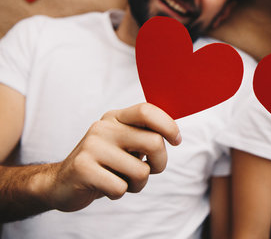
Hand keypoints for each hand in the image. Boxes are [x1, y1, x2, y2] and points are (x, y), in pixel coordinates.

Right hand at [44, 103, 180, 211]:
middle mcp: (103, 127)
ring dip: (138, 184)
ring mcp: (91, 146)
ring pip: (141, 171)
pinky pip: (120, 188)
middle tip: (150, 170)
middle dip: (160, 163)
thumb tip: (175, 134)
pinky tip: (105, 188)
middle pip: (154, 142)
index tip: (176, 140)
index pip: (147, 111)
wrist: (60, 183)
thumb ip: (145, 135)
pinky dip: (119, 193)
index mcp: (116, 118)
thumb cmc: (104, 164)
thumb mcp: (124, 144)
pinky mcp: (83, 168)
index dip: (169, 125)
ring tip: (122, 180)